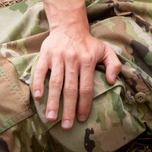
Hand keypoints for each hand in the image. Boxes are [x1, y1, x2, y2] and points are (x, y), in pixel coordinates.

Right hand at [33, 0, 121, 128]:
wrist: (69, 26)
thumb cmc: (88, 43)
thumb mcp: (105, 50)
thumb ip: (113, 64)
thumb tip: (111, 80)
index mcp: (88, 60)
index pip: (86, 87)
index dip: (84, 104)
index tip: (81, 119)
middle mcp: (73, 59)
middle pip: (70, 88)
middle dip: (68, 109)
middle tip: (66, 126)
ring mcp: (58, 57)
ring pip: (55, 82)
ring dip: (53, 101)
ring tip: (51, 117)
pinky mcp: (46, 54)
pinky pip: (41, 70)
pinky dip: (38, 83)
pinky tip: (38, 97)